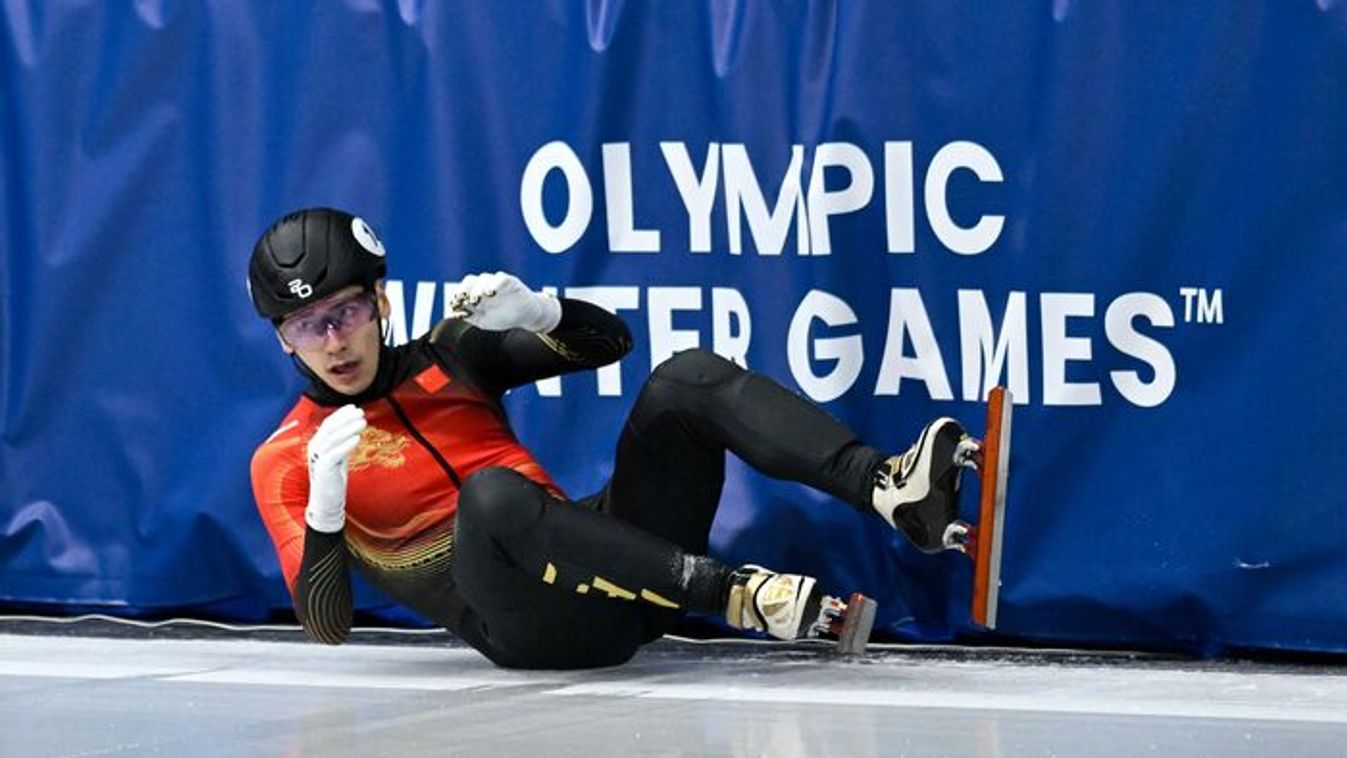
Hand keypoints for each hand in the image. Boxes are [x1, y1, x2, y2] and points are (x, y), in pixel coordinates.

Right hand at [305, 404, 366, 532]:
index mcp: (317, 444)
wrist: (326, 501)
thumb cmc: (333, 479)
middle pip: (330, 428)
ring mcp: (318, 459)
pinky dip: (346, 445)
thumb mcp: (338, 457)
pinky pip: (334, 454)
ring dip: (348, 428)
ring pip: (333, 439)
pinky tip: (357, 438)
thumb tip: (353, 429)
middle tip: (361, 412)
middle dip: (345, 418)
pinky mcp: (323, 469)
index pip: (328, 424)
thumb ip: (342, 444)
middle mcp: (314, 449)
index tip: (354, 407)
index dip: (340, 414)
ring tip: (363, 422)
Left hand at [448, 271, 560, 332]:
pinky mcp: (510, 281)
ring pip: (483, 278)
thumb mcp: (484, 321)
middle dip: (464, 289)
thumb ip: (469, 317)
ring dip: (478, 288)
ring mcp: (497, 282)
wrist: (526, 316)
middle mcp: (484, 286)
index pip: (463, 290)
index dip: (457, 295)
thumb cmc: (503, 317)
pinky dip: (494, 284)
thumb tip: (452, 315)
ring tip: (476, 299)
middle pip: (470, 281)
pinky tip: (490, 293)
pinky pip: (500, 278)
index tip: (454, 304)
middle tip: (463, 299)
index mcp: (476, 294)